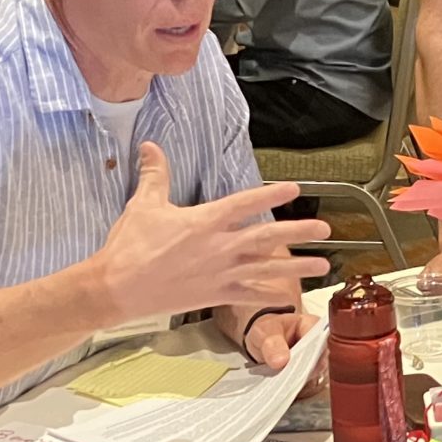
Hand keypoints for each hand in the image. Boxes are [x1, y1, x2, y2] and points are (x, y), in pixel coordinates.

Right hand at [95, 143, 329, 324]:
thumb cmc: (129, 246)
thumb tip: (151, 145)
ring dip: (297, 266)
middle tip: (325, 228)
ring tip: (323, 265)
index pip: (246, 203)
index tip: (294, 189)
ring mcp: (220, 273)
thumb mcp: (144, 204)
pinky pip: (248, 294)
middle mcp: (219, 247)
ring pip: (267, 268)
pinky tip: (286, 296)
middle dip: (299, 231)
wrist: (116, 288)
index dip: (271, 195)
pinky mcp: (214, 296)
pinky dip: (268, 294)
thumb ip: (155, 174)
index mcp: (204, 221)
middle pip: (267, 236)